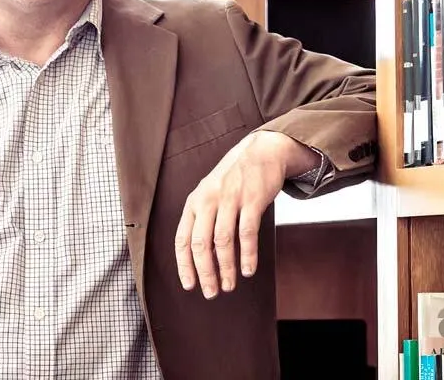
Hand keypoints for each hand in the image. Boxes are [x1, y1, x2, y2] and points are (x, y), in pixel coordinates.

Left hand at [173, 130, 318, 298]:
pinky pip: (247, 233)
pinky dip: (247, 255)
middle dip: (205, 272)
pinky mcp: (252, 199)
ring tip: (229, 285)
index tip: (189, 285)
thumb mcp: (210, 194)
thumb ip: (204, 221)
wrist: (260, 151)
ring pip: (223, 241)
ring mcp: (230, 199)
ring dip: (226, 268)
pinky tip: (247, 270)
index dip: (184, 265)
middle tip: (211, 292)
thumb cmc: (233, 178)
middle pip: (201, 244)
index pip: (182, 239)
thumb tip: (203, 259)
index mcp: (194, 201)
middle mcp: (208, 200)